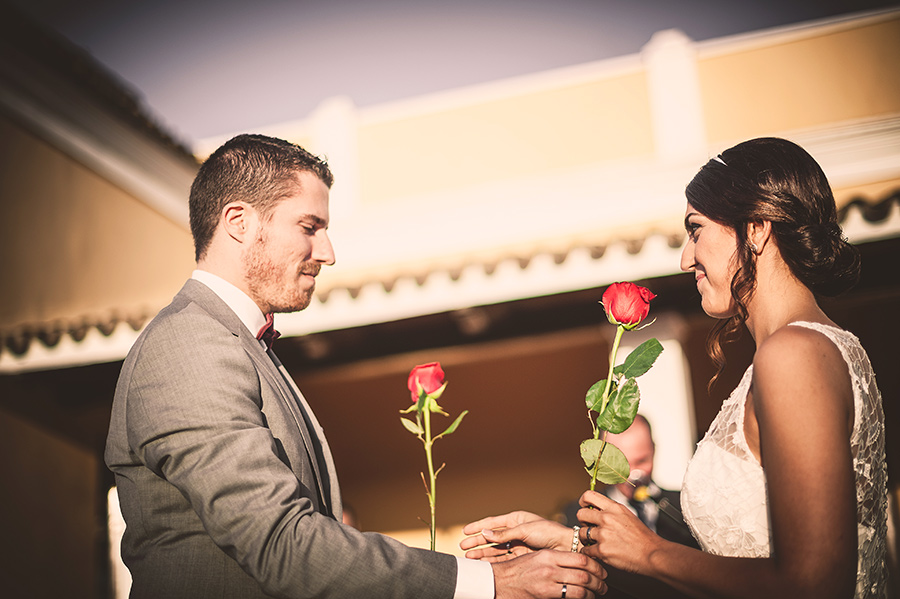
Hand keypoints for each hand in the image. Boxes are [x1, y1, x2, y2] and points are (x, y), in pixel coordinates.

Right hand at [460, 511, 571, 560]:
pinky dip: (492, 560)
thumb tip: (485, 533)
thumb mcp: (525, 530)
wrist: (566, 547)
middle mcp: (514, 531)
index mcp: (515, 519)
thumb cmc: (548, 532)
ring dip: (482, 553)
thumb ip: (504, 534)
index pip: (492, 523)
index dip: (477, 526)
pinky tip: (482, 563)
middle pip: (491, 537)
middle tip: (463, 547)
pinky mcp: (521, 555)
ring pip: (495, 549)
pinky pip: (503, 558)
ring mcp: (517, 544)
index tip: (464, 531)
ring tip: (469, 558)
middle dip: (477, 542)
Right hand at [492, 549, 607, 598]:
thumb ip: (556, 560)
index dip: (597, 566)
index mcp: (549, 556)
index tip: (602, 571)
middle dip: (599, 582)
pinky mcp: (544, 596)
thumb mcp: (537, 558)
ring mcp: (547, 584)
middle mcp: (550, 568)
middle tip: (604, 585)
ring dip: (593, 593)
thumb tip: (577, 564)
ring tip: (597, 594)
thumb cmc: (517, 569)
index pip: (581, 559)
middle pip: (584, 575)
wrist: (498, 581)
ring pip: (580, 589)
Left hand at [576, 491, 661, 574]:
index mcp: (614, 508)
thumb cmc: (643, 537)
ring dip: (585, 538)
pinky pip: (586, 549)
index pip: (589, 495)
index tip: (584, 508)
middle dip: (582, 522)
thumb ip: (611, 511)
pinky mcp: (602, 550)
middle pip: (580, 514)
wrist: (653, 554)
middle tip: (588, 527)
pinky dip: (589, 552)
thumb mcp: (627, 515)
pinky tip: (596, 552)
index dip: (583, 501)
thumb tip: (596, 510)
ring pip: (581, 533)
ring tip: (594, 542)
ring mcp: (603, 534)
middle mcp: (607, 518)